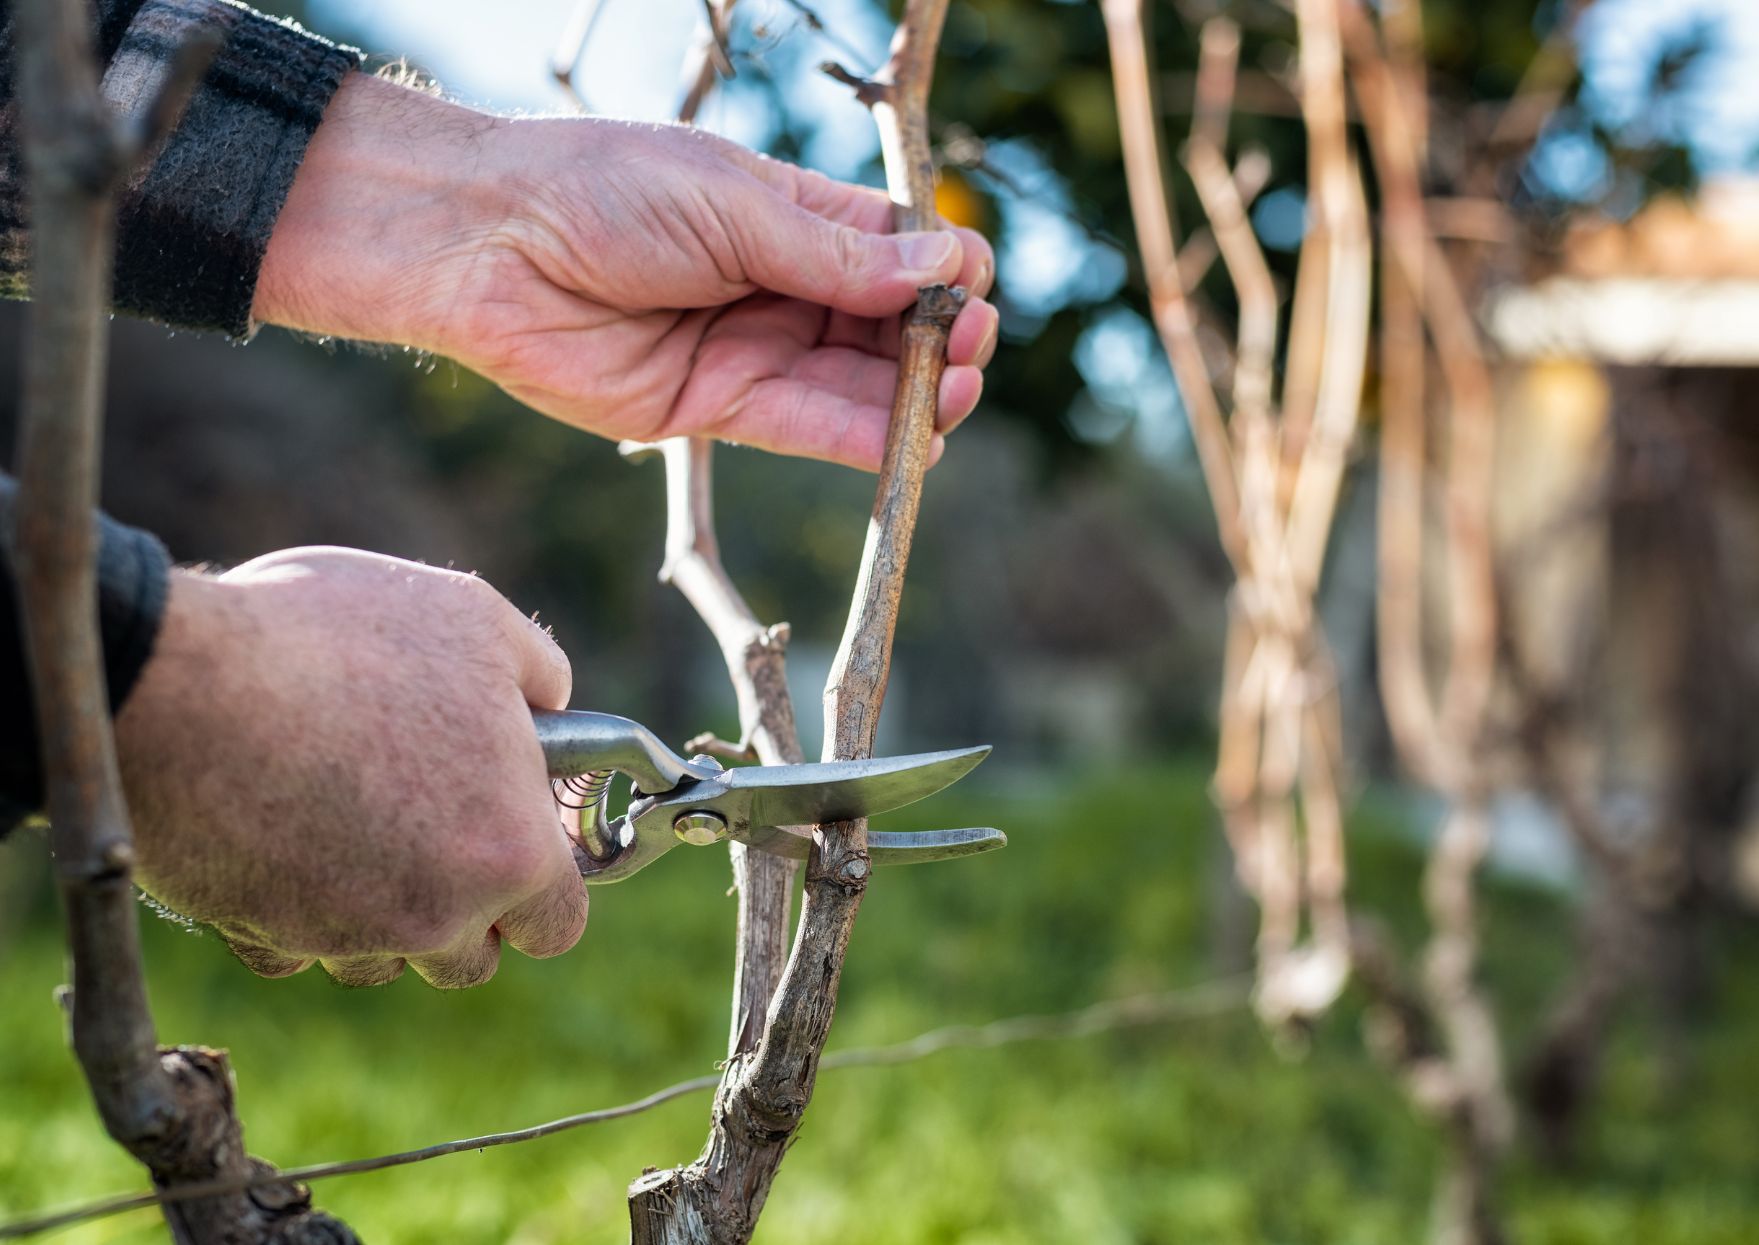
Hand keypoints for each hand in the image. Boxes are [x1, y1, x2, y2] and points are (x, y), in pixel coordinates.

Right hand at [115, 549, 585, 987]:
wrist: (177, 677)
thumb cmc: (336, 637)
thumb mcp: (472, 618)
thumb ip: (535, 675)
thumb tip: (549, 706)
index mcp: (510, 852)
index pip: (558, 925)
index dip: (542, 887)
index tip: (515, 845)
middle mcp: (435, 916)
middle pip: (470, 959)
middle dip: (460, 909)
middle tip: (427, 823)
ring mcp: (341, 936)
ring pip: (379, 956)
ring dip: (375, 909)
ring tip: (343, 809)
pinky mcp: (255, 934)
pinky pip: (291, 945)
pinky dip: (291, 901)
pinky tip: (277, 824)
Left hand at [255, 76, 1000, 469]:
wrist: (487, 247)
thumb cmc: (603, 192)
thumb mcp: (734, 206)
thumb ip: (836, 253)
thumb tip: (944, 265)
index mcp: (790, 213)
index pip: (894, 247)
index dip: (941, 268)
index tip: (969, 283)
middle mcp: (779, 283)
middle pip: (885, 322)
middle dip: (938, 338)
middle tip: (971, 349)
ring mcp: (751, 347)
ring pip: (854, 383)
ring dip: (912, 393)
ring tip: (957, 394)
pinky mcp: (716, 408)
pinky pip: (807, 427)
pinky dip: (862, 439)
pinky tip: (914, 441)